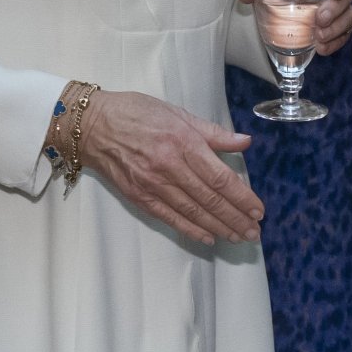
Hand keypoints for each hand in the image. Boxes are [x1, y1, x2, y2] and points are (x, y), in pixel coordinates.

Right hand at [80, 89, 262, 247]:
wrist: (93, 126)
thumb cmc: (136, 114)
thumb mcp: (177, 114)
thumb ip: (212, 132)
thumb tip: (245, 141)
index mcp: (183, 142)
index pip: (220, 178)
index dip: (242, 198)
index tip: (258, 210)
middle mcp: (170, 167)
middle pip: (210, 200)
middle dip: (236, 219)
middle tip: (254, 232)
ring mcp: (153, 185)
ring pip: (193, 212)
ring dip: (219, 228)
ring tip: (238, 237)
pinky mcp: (140, 197)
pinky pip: (171, 218)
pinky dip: (191, 230)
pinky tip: (208, 238)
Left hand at [236, 0, 351, 54]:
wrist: (294, 0)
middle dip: (335, 9)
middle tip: (319, 20)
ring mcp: (341, 7)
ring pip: (349, 16)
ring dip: (336, 29)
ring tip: (318, 38)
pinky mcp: (340, 24)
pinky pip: (345, 34)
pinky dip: (335, 43)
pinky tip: (322, 49)